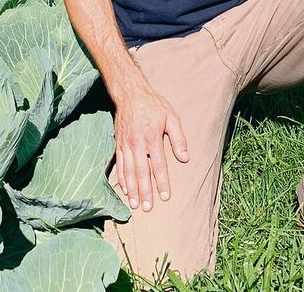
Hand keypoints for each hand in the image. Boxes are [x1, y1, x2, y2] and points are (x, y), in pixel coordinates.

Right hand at [113, 84, 188, 211]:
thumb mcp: (171, 117)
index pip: (158, 164)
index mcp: (152, 137)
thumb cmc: (154, 105)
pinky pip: (119, 164)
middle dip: (145, 191)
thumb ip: (178, 138)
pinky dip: (122, 178)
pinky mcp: (118, 144)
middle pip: (141, 171)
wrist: (130, 93)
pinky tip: (125, 190)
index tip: (165, 196)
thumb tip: (185, 158)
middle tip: (148, 208)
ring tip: (135, 204)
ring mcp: (126, 144)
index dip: (162, 182)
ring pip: (128, 171)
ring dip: (132, 189)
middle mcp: (137, 143)